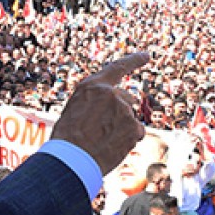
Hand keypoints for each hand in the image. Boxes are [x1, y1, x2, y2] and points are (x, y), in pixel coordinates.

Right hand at [51, 52, 149, 176]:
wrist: (71, 159)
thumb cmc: (68, 137)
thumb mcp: (76, 108)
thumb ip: (98, 101)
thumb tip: (120, 105)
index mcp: (92, 85)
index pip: (118, 67)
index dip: (134, 60)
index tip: (146, 56)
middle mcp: (110, 93)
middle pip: (127, 100)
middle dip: (121, 113)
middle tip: (102, 131)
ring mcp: (124, 109)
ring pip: (131, 119)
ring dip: (123, 128)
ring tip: (102, 141)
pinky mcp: (133, 126)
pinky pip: (137, 132)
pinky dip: (130, 139)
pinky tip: (114, 146)